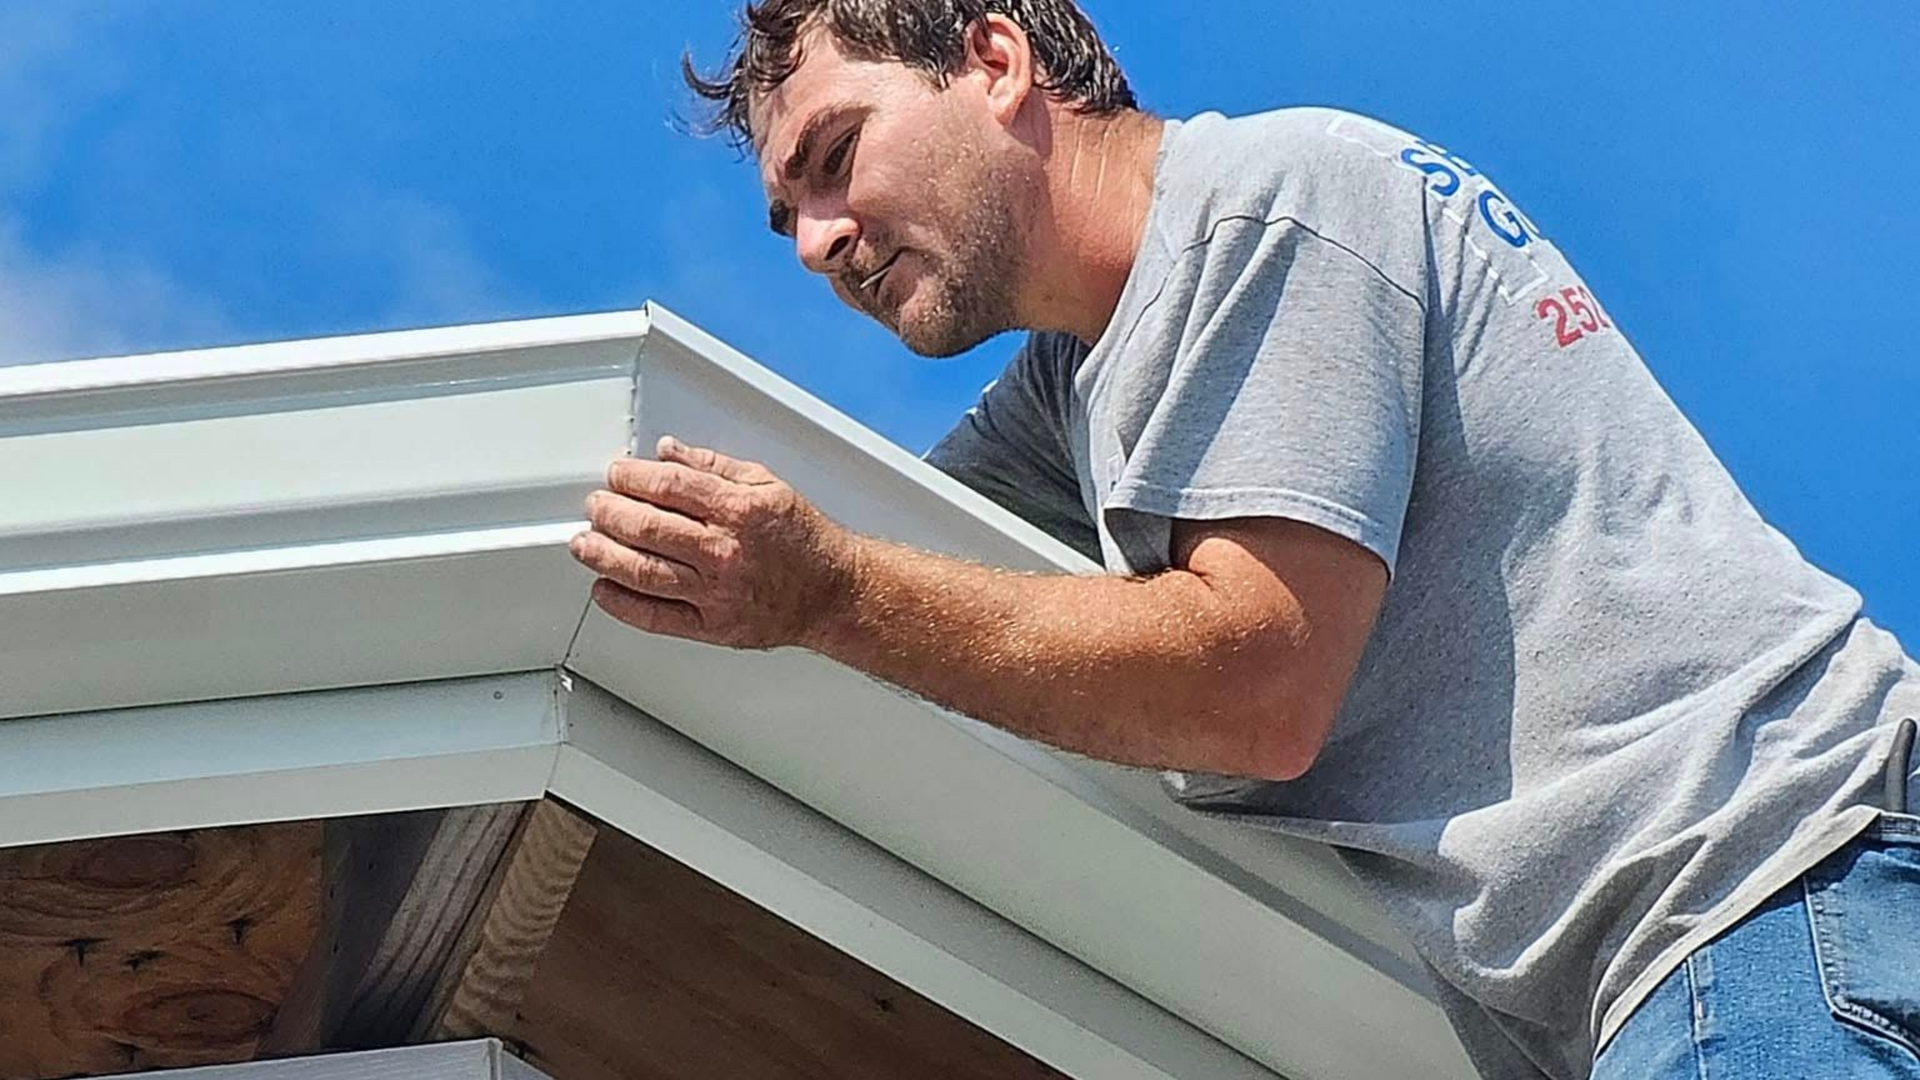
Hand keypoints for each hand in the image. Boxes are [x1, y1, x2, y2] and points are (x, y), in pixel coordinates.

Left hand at [569, 436, 859, 650]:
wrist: (832, 592)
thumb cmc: (802, 539)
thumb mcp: (766, 484)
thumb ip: (713, 466)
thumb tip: (668, 452)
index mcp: (739, 510)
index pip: (669, 486)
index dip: (632, 477)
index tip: (617, 474)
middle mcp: (725, 551)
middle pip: (648, 528)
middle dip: (610, 513)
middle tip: (595, 506)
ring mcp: (716, 592)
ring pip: (643, 572)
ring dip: (604, 555)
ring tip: (585, 544)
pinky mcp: (712, 626)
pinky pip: (656, 617)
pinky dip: (622, 604)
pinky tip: (604, 589)